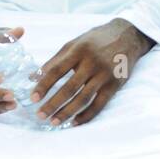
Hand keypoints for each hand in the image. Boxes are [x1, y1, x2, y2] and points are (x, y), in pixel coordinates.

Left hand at [30, 18, 154, 126]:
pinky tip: (74, 122)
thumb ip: (54, 61)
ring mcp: (105, 75)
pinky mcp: (115, 84)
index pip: (57, 71)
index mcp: (78, 50)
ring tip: (54, 122)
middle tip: (40, 115)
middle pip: (69, 88)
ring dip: (67, 112)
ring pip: (83, 98)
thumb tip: (32, 78)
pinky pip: (99, 104)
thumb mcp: (73, 44)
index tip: (33, 98)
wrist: (127, 36)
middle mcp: (92, 63)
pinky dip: (87, 115)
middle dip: (53, 104)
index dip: (44, 85)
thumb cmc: (94, 40)